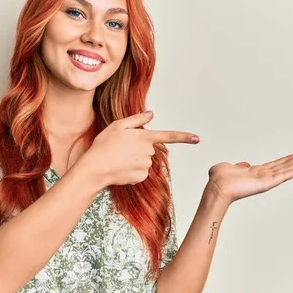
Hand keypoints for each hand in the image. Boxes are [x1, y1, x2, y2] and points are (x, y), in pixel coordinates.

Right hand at [82, 111, 198, 187]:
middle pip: (149, 149)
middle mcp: (148, 152)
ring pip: (143, 161)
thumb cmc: (104, 145)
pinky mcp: (140, 177)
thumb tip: (151, 114)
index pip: (168, 136)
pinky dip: (131, 171)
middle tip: (120, 148)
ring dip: (134, 160)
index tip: (197, 138)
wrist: (95, 167)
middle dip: (138, 148)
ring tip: (118, 158)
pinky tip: (120, 168)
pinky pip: (139, 173)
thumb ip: (136, 120)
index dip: (184, 137)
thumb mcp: (118, 126)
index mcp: (144, 137)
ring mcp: (145, 165)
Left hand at [206, 153, 292, 203]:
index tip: (292, 157)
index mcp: (253, 172)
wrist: (218, 186)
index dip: (283, 161)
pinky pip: (282, 176)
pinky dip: (292, 172)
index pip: (272, 165)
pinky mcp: (266, 183)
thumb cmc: (219, 179)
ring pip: (284, 170)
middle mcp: (261, 176)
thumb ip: (237, 165)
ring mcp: (265, 179)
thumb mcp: (228, 167)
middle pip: (282, 167)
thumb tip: (244, 164)